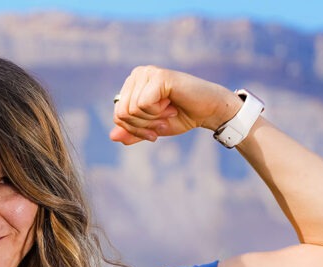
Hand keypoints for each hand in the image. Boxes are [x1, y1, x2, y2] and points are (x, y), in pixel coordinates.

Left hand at [108, 66, 242, 145]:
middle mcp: (137, 75)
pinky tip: (171, 104)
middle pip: (122, 114)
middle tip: (164, 119)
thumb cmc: (183, 116)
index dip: (135, 129)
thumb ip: (132, 131)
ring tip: (169, 110)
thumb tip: (112, 137)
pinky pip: (143, 104)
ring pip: (131, 110)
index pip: (118, 115)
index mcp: (132, 85)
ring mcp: (147, 73)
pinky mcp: (158, 76)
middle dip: (143, 126)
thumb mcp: (152, 128)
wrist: (210, 111)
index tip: (155, 129)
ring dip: (153, 118)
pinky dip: (158, 112)